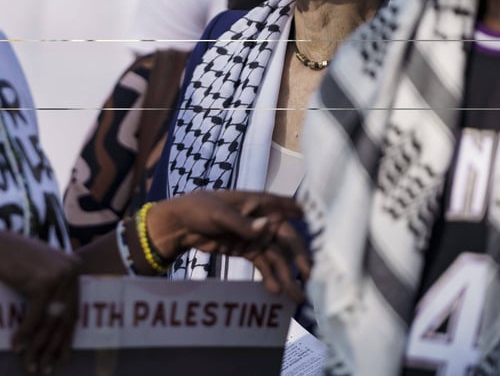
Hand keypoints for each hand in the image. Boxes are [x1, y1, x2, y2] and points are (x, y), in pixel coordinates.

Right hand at [0, 230, 80, 374]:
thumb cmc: (12, 261)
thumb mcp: (40, 270)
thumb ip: (55, 288)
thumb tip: (61, 322)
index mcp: (74, 267)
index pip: (73, 310)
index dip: (66, 338)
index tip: (62, 359)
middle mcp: (71, 270)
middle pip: (63, 318)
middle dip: (52, 347)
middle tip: (44, 369)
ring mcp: (59, 275)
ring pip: (49, 321)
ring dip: (38, 347)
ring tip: (30, 365)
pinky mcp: (44, 282)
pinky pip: (35, 317)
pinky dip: (25, 334)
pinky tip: (16, 347)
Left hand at [146, 190, 311, 301]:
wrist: (179, 224)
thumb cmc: (199, 208)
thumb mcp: (218, 213)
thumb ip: (242, 223)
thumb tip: (265, 227)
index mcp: (257, 203)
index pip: (284, 206)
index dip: (301, 214)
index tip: (319, 225)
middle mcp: (261, 220)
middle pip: (285, 238)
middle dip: (298, 257)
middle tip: (308, 276)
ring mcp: (255, 236)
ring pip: (277, 256)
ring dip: (286, 275)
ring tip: (296, 296)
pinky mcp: (247, 250)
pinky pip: (263, 265)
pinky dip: (270, 277)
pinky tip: (275, 291)